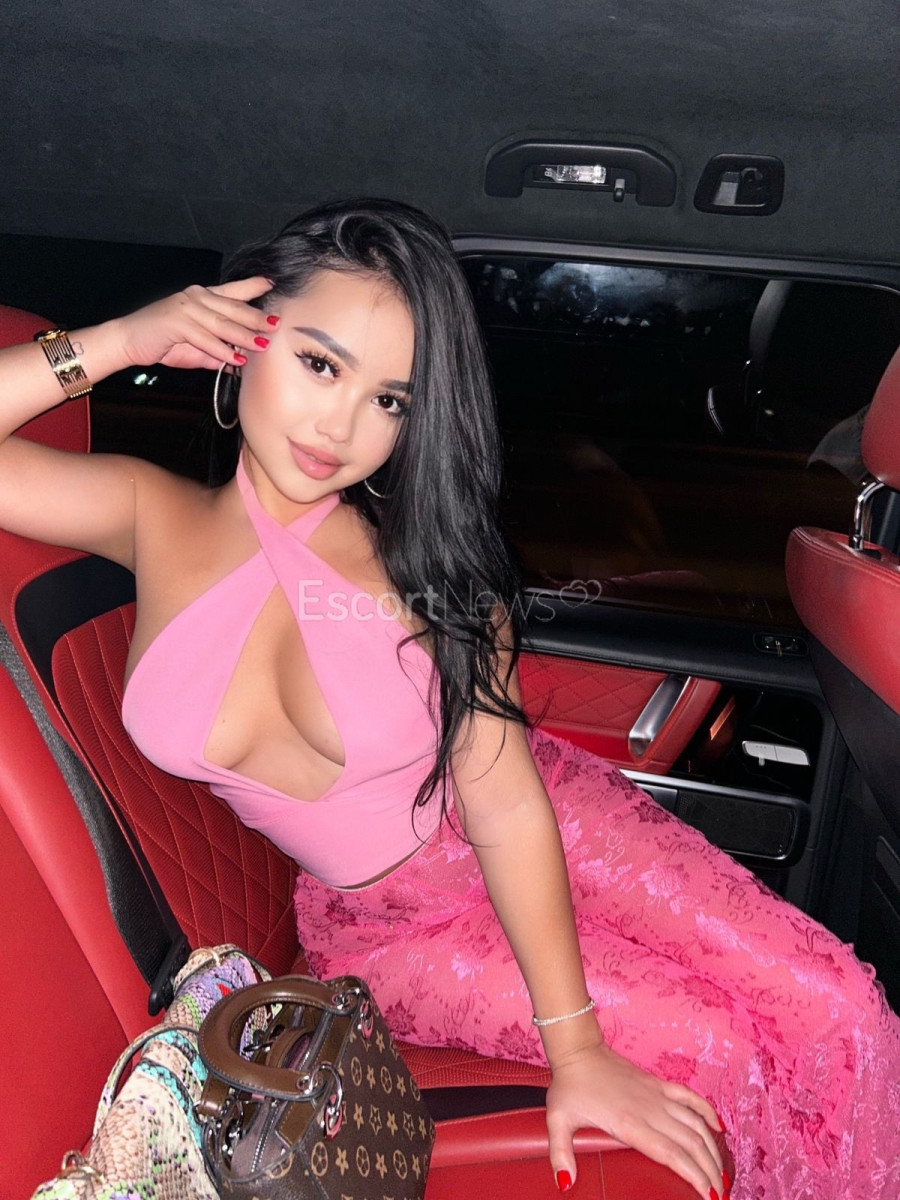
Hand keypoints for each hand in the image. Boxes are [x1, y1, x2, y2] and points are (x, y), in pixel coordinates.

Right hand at [113, 277, 275, 370]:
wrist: (127, 341)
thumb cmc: (162, 342)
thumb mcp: (196, 347)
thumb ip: (217, 351)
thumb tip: (239, 362)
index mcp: (200, 297)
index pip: (231, 290)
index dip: (252, 286)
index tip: (271, 283)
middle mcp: (195, 297)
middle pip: (233, 308)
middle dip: (256, 317)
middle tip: (276, 324)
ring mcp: (185, 308)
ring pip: (222, 324)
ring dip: (244, 336)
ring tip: (262, 345)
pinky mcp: (176, 323)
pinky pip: (205, 339)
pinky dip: (222, 351)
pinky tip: (236, 359)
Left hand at [545, 1042, 727, 1198]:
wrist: (578, 1050)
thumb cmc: (569, 1086)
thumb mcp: (557, 1121)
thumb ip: (561, 1154)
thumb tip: (564, 1184)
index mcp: (629, 1123)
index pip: (672, 1155)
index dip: (695, 1176)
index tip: (709, 1196)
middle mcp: (650, 1110)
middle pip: (691, 1144)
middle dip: (711, 1171)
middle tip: (721, 1195)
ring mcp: (657, 1095)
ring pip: (696, 1124)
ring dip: (713, 1149)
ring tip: (723, 1174)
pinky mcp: (658, 1084)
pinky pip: (690, 1097)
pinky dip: (708, 1112)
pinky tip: (720, 1129)